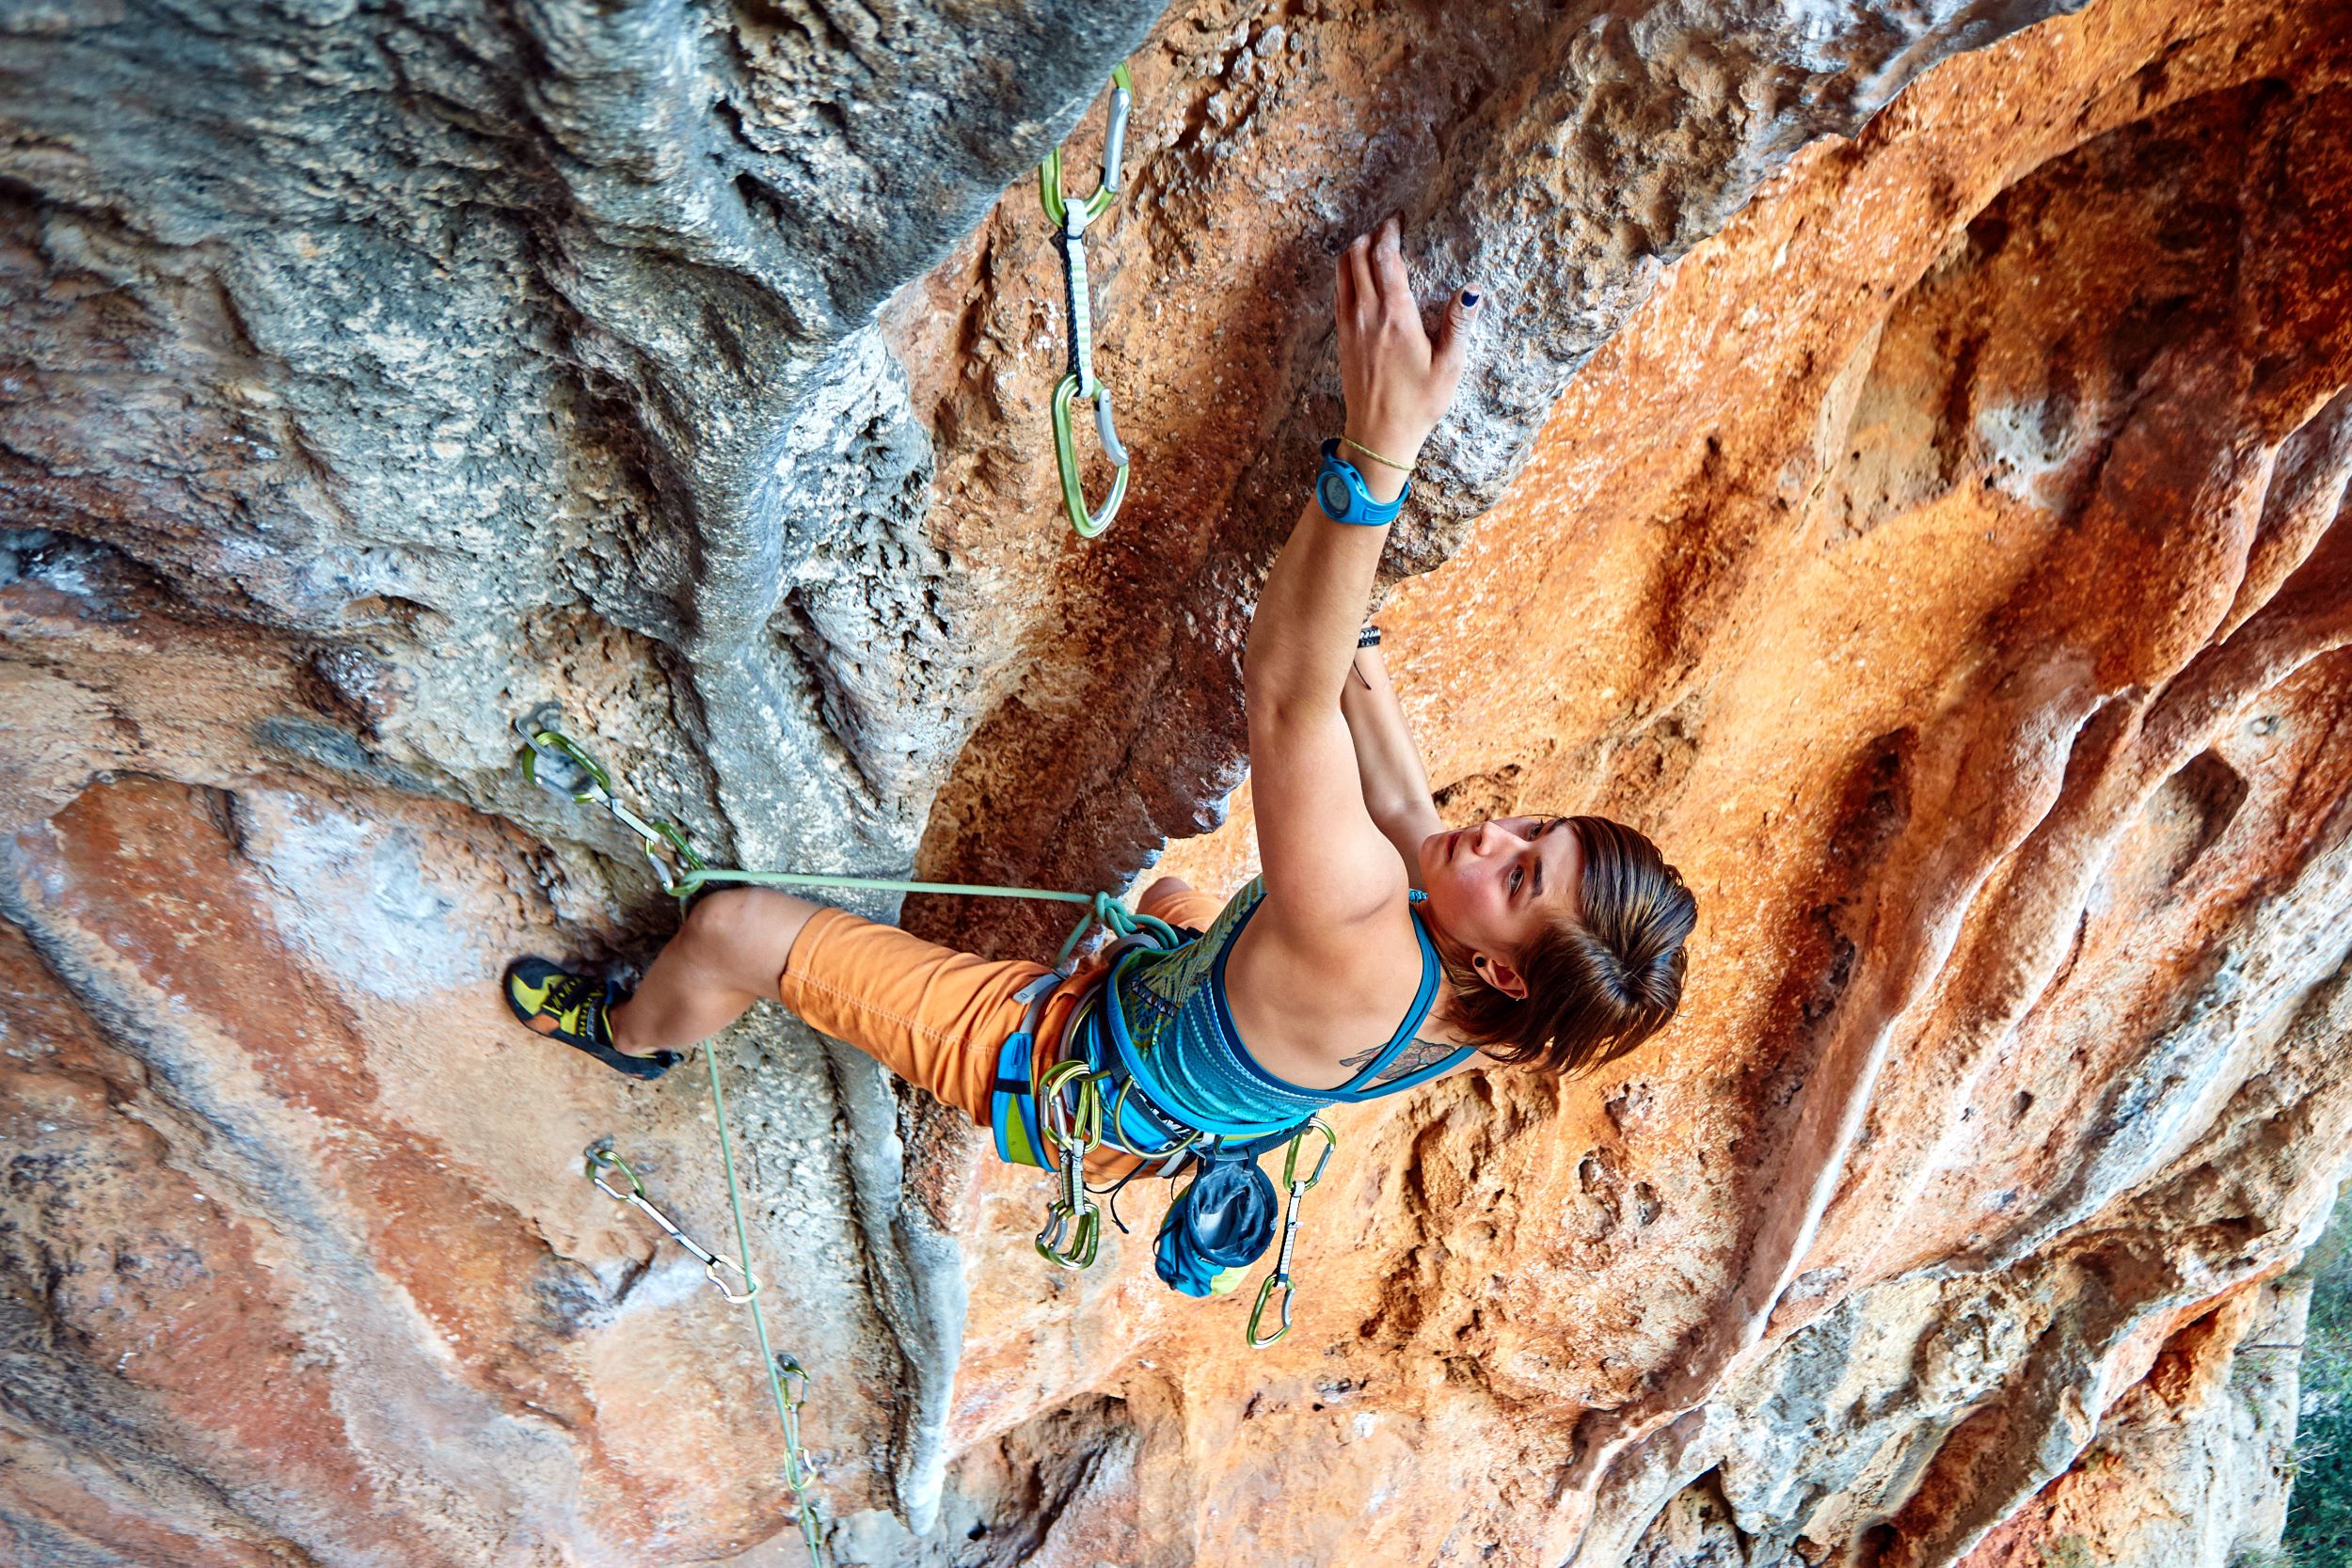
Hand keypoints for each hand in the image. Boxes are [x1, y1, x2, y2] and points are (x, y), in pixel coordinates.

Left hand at [1334, 213, 1478, 494]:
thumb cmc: (1418, 404)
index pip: (1385, 259)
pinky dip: (1346, 273)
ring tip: (1373, 244)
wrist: (1378, 435)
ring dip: (1354, 251)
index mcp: (1395, 317)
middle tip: (1388, 227)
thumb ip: (1459, 324)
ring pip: (1342, 272)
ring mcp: (1350, 326)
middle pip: (1357, 257)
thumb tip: (1473, 288)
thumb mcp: (1449, 366)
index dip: (1389, 232)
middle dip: (1371, 235)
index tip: (1398, 219)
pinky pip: (1338, 292)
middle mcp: (1367, 316)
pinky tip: (1360, 275)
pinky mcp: (1342, 338)